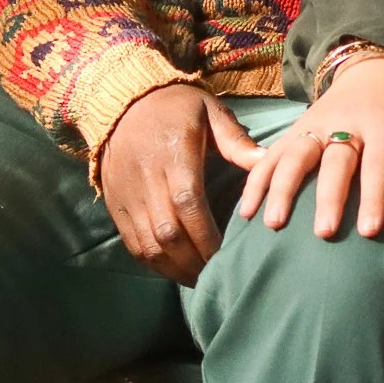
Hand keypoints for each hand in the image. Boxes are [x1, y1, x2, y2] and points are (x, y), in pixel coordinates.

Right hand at [97, 83, 265, 286]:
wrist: (122, 103)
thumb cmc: (175, 107)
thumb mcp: (209, 111)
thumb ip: (236, 140)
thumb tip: (268, 161)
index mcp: (174, 155)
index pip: (188, 203)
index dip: (206, 234)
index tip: (226, 252)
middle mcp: (147, 179)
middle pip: (168, 231)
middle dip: (194, 259)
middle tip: (218, 274)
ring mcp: (128, 195)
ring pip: (148, 243)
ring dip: (174, 267)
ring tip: (199, 279)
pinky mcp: (115, 205)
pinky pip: (132, 243)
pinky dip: (153, 262)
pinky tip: (174, 270)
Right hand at [236, 56, 383, 238]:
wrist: (373, 67)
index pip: (378, 163)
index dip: (375, 196)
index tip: (369, 231)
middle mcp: (347, 122)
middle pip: (334, 161)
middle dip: (328, 197)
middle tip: (323, 233)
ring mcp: (316, 123)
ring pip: (295, 154)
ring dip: (281, 188)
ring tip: (272, 223)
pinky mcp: (295, 127)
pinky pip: (271, 153)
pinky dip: (256, 180)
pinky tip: (246, 210)